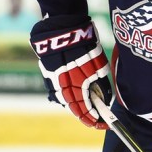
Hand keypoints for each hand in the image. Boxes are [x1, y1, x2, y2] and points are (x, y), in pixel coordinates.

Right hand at [30, 14, 111, 128]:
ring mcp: (52, 81)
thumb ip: (100, 86)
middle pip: (74, 109)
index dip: (95, 120)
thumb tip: (103, 100)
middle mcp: (60, 88)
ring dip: (78, 106)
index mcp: (74, 88)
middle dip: (87, 116)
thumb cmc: (84, 46)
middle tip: (97, 119)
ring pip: (66, 100)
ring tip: (89, 107)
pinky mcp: (48, 73)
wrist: (63, 28)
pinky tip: (78, 93)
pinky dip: (70, 95)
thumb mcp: (98, 67)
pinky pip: (59, 90)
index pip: (85, 112)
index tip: (104, 123)